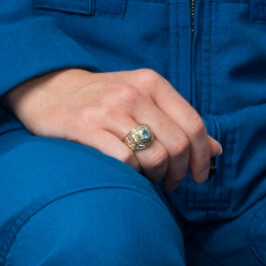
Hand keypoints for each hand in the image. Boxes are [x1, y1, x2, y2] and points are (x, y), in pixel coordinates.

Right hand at [6, 67, 219, 188]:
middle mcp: (134, 93)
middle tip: (171, 183)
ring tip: (149, 179)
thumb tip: (216, 150)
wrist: (48, 90)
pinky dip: (132, 174)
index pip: (194, 124)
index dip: (203, 155)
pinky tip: (127, 174)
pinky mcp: (86, 128)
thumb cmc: (102, 99)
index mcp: (152, 83)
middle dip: (181, 171)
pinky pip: (124, 161)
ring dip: (157, 176)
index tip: (200, 175)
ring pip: (154, 155)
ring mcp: (109, 110)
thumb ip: (177, 120)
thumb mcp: (142, 98)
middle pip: (177, 144)